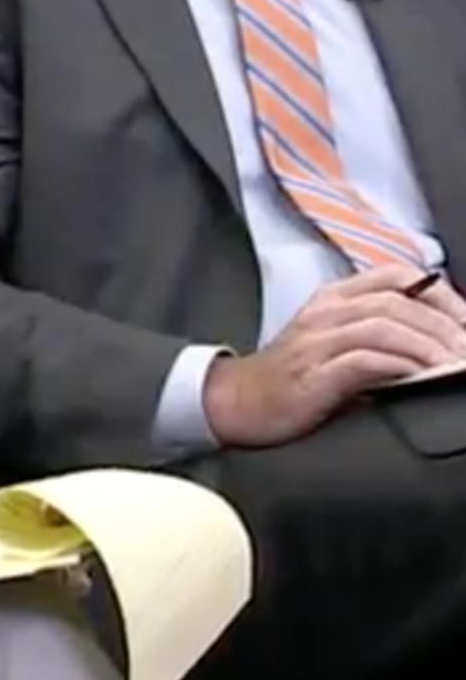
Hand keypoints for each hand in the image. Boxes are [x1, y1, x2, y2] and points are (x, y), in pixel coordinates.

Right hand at [203, 265, 465, 446]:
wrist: (236, 403)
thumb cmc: (290, 378)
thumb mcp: (331, 341)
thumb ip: (373, 331)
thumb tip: (436, 339)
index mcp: (332, 298)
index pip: (398, 276)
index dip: (442, 295)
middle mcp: (325, 312)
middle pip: (401, 302)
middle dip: (448, 327)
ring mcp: (317, 341)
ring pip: (389, 327)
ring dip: (432, 348)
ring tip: (458, 367)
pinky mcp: (314, 374)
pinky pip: (369, 360)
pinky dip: (405, 369)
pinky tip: (426, 381)